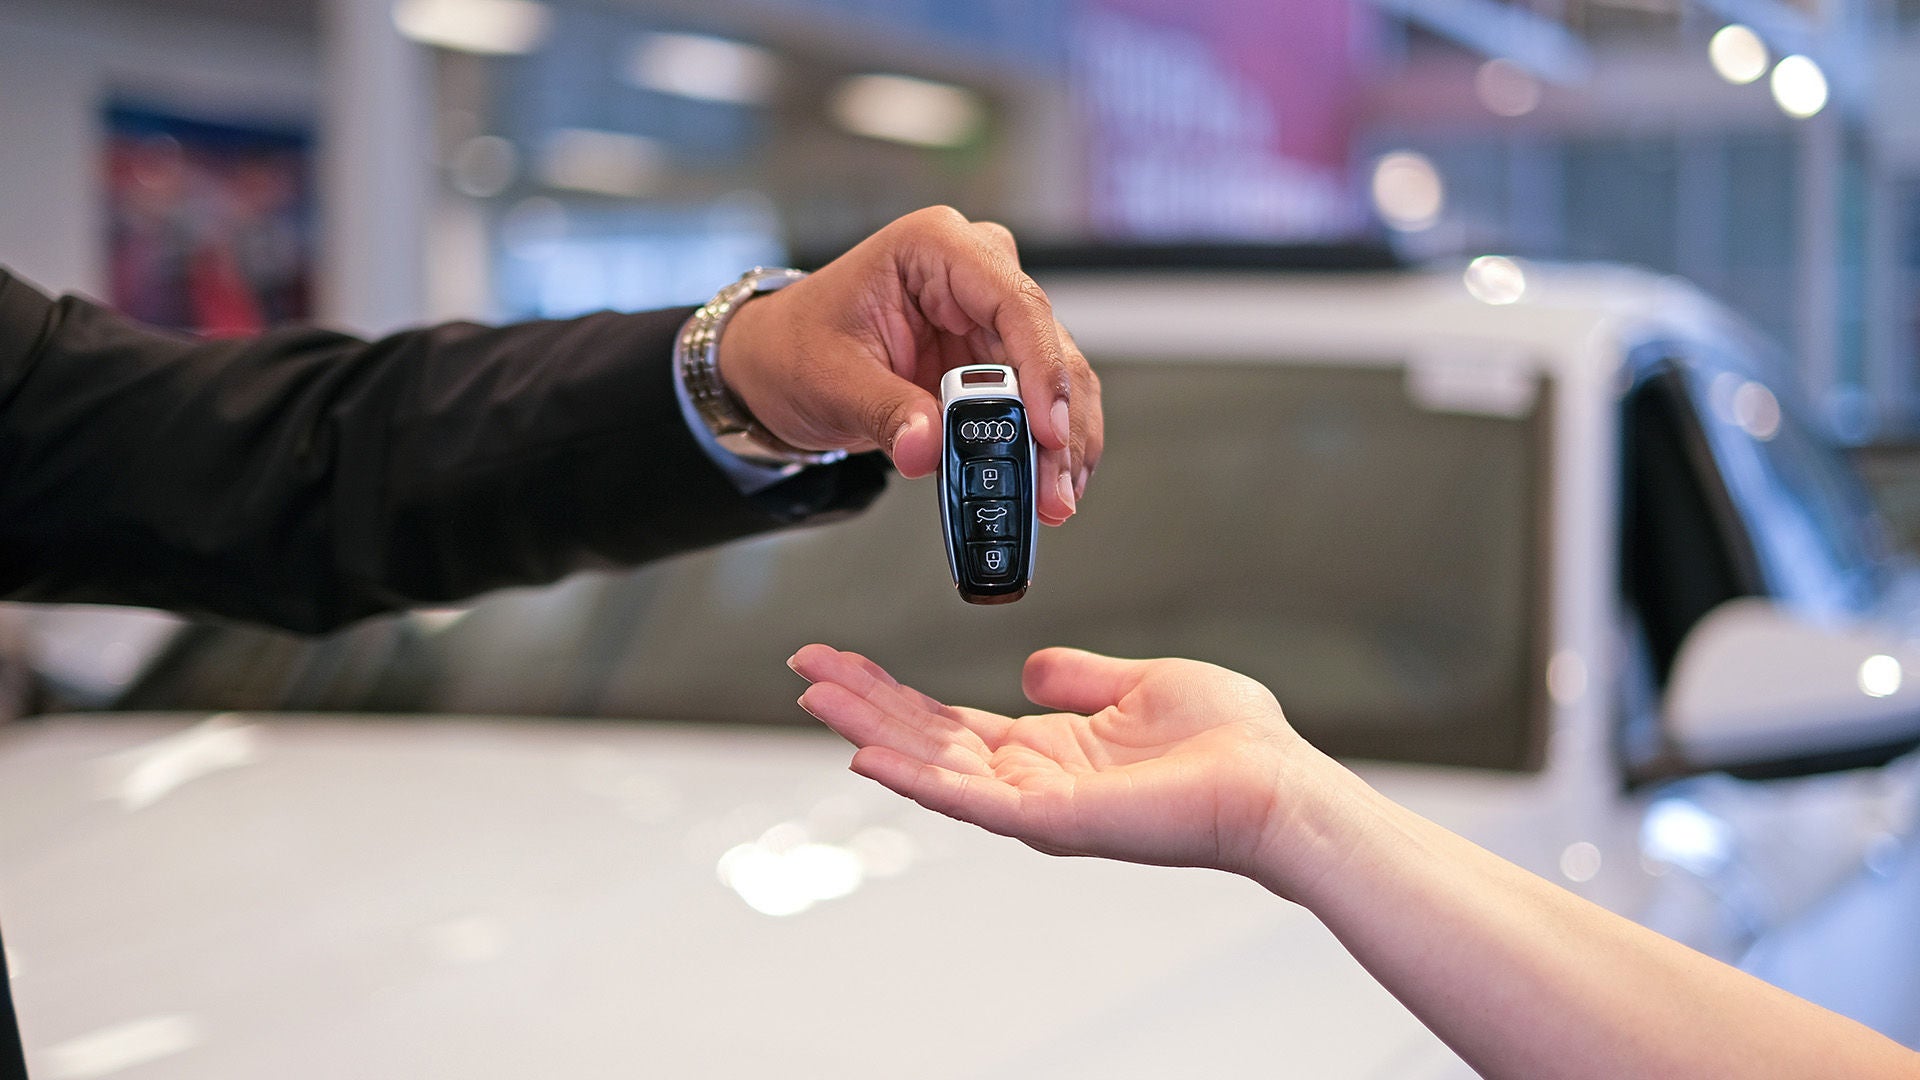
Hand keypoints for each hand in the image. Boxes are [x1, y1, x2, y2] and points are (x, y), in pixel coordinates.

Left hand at [717, 207, 1102, 524]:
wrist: (780, 362)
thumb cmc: (797, 346)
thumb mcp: (830, 379)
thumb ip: (886, 413)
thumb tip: (927, 451)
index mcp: (934, 247)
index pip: (1013, 299)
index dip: (1041, 367)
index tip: (1047, 430)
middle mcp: (976, 272)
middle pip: (1047, 345)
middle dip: (1058, 425)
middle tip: (1054, 489)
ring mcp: (991, 317)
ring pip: (1058, 378)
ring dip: (1063, 445)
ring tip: (1055, 501)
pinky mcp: (996, 361)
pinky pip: (1040, 403)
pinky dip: (1046, 449)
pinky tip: (1051, 488)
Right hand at [788, 643, 1334, 882]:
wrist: (1276, 783)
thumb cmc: (1230, 741)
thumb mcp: (1140, 683)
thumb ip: (1079, 677)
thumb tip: (1030, 665)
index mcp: (1047, 749)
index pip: (947, 720)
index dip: (891, 691)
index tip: (839, 660)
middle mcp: (1031, 781)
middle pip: (925, 740)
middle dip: (861, 704)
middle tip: (801, 669)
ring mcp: (1038, 806)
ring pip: (933, 766)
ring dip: (870, 730)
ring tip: (814, 697)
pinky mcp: (1055, 820)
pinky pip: (971, 800)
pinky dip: (915, 777)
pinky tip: (867, 753)